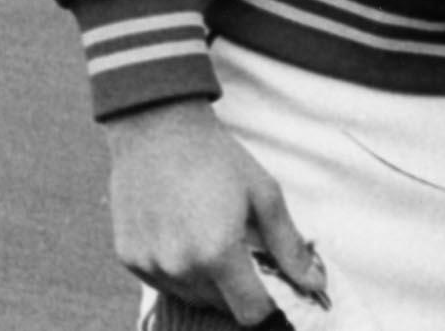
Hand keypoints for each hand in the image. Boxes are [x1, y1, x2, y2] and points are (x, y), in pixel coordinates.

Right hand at [103, 98, 324, 321]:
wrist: (158, 131)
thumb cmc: (218, 159)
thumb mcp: (265, 195)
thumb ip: (289, 246)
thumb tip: (315, 284)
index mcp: (218, 254)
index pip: (250, 313)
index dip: (270, 306)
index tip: (278, 289)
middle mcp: (180, 269)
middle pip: (221, 306)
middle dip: (241, 288)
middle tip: (247, 249)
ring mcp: (150, 267)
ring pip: (192, 297)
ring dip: (210, 281)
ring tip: (214, 235)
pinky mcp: (129, 260)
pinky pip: (164, 283)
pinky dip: (180, 270)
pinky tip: (186, 234)